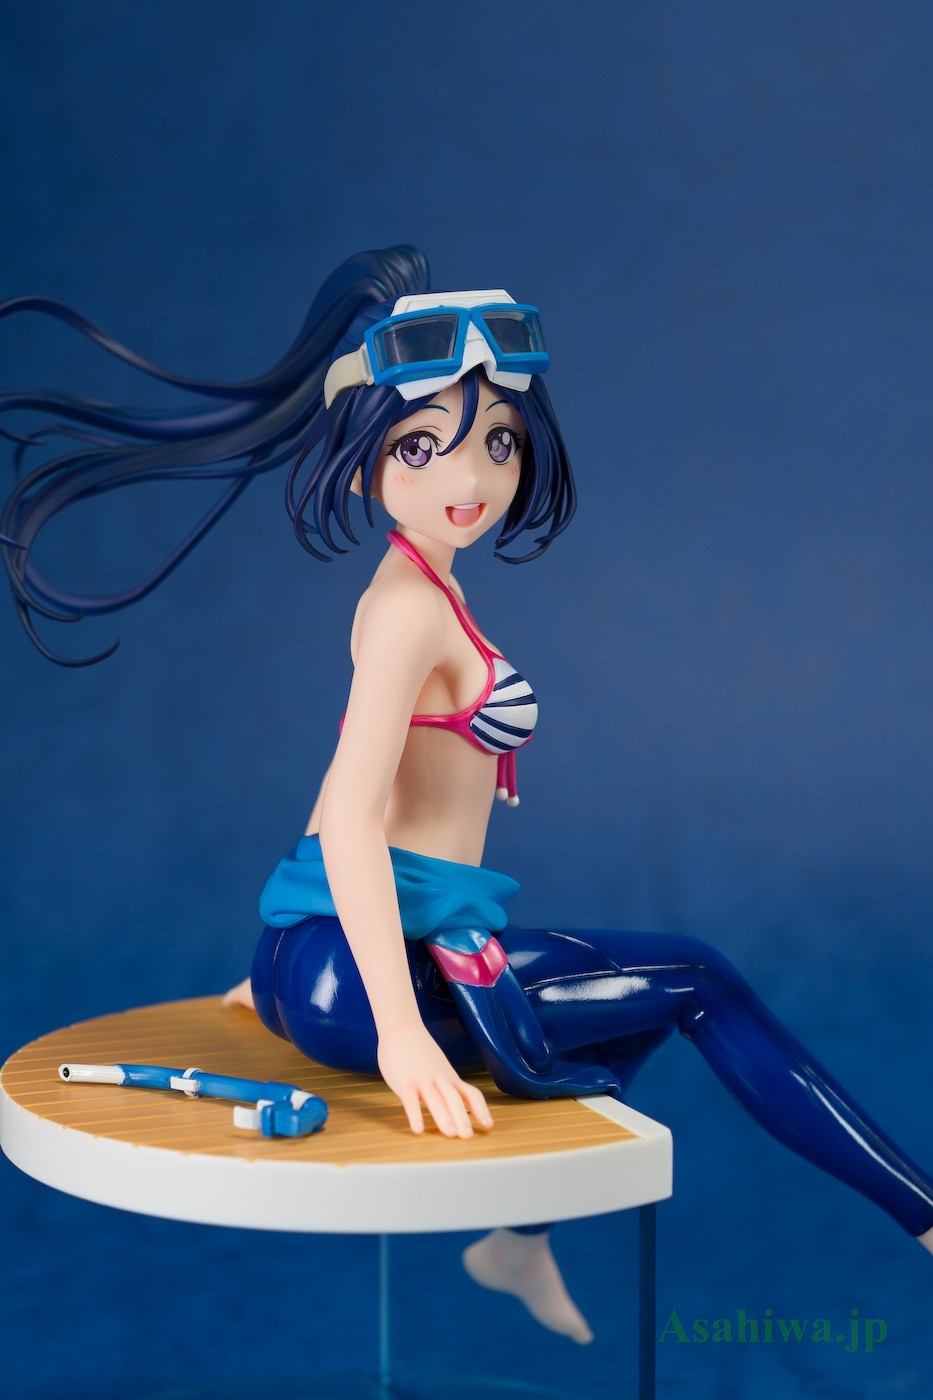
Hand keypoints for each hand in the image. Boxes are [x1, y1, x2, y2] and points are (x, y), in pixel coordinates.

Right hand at [377, 1022, 493, 1137]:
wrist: (401, 1027)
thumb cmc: (419, 1050)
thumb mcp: (439, 1066)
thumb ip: (445, 1084)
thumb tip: (455, 1104)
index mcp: (450, 1077)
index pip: (471, 1093)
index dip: (480, 1109)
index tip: (488, 1124)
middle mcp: (439, 1078)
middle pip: (454, 1098)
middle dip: (462, 1117)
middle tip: (468, 1135)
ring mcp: (421, 1079)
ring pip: (434, 1099)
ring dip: (443, 1116)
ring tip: (451, 1134)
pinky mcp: (404, 1081)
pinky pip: (410, 1099)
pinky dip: (415, 1114)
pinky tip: (418, 1130)